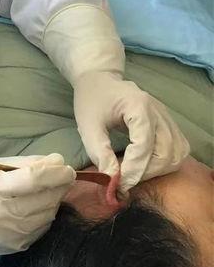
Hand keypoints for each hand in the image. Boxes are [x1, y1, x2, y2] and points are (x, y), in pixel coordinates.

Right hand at [0, 154, 75, 254]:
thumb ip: (21, 164)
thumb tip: (55, 161)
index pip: (33, 179)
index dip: (55, 172)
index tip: (65, 166)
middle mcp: (2, 215)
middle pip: (46, 197)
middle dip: (60, 184)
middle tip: (62, 175)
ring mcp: (10, 234)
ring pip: (48, 213)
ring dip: (54, 199)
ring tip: (48, 189)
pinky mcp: (16, 247)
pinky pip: (42, 227)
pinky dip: (45, 214)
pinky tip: (37, 206)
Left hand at [73, 71, 189, 194]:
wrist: (100, 81)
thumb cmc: (92, 101)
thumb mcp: (88, 126)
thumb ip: (99, 152)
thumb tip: (113, 179)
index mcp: (138, 106)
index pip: (144, 145)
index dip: (133, 169)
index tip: (118, 185)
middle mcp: (158, 112)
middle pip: (165, 152)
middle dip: (145, 173)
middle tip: (124, 182)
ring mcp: (167, 118)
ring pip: (176, 154)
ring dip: (157, 171)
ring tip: (133, 174)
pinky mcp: (169, 124)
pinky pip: (178, 150)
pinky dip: (165, 164)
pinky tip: (145, 167)